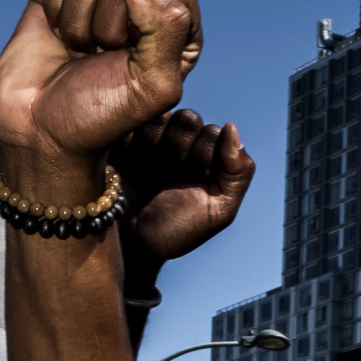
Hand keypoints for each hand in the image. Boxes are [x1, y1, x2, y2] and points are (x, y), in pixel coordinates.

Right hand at [0, 0, 201, 189]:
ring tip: (78, 51)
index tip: (132, 59)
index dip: (148, 22)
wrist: (40, 131)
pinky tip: (57, 32)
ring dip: (78, 19)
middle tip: (99, 59)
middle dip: (108, 25)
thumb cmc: (99, 115)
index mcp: (175, 28)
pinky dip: (52, 2)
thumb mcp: (153, 85)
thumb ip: (167, 28)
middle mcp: (139, 6)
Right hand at [113, 108, 254, 267]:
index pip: (213, 133)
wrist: (129, 246)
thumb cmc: (176, 232)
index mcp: (206, 159)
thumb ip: (238, 174)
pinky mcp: (122, 137)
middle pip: (187, 119)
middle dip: (179, 145)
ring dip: (153, 141)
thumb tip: (231, 127)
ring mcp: (150, 138)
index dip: (204, 154)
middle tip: (167, 172)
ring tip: (147, 169)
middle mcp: (180, 144)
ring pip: (158, 115)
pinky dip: (131, 137)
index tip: (192, 180)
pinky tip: (129, 161)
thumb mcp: (218, 212)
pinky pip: (129, 118)